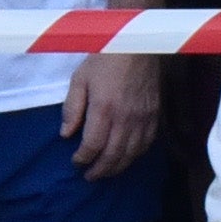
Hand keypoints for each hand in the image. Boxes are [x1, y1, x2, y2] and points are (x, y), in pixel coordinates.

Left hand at [60, 52, 160, 178]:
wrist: (139, 45)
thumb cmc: (105, 58)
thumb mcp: (80, 79)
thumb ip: (72, 108)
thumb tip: (66, 134)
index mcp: (104, 110)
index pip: (92, 146)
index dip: (82, 159)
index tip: (76, 162)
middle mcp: (125, 119)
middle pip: (112, 156)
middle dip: (99, 170)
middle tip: (89, 177)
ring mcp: (143, 119)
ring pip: (130, 154)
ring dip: (117, 168)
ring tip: (106, 172)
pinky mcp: (155, 116)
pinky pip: (146, 144)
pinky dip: (135, 156)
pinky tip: (126, 158)